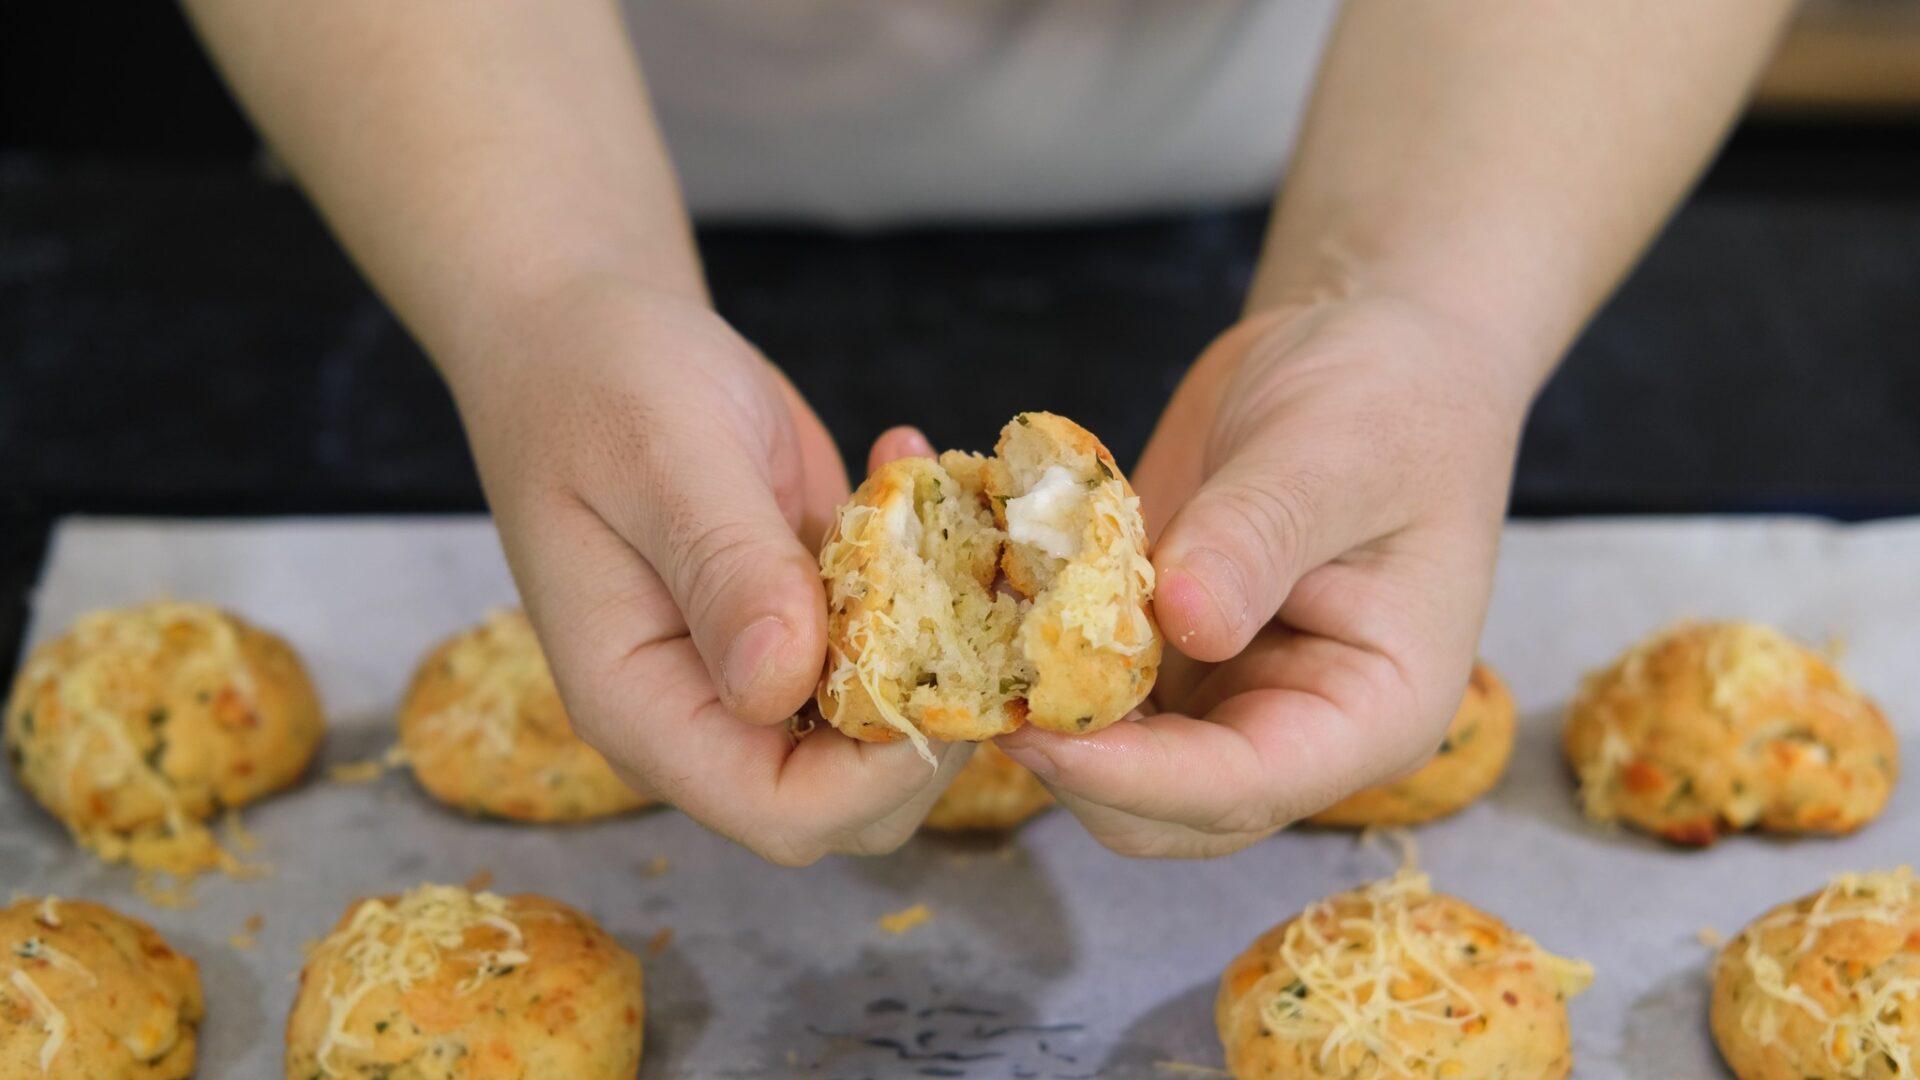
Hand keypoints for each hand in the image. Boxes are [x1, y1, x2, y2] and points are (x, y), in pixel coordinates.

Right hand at [450, 281, 970, 863]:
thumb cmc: (599, 384)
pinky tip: (903, 462)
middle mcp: (705, 711)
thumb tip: (780, 685)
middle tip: (972, 592)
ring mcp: (761, 672)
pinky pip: (896, 642)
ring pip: (888, 730)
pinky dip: (931, 574)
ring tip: (936, 508)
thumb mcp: (663, 458)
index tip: (943, 675)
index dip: (875, 775)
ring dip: (946, 638)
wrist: (586, 331)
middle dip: (935, 722)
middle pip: (851, 801)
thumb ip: (725, 571)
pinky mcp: (809, 621)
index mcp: (642, 704)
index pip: (776, 810)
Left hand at [995, 295, 1534, 855]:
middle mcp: (1291, 726)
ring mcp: (1218, 695)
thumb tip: (1185, 624)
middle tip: (971, 680)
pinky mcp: (1155, 651)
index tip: (1039, 732)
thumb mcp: (1335, 453)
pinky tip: (960, 580)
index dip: (1136, 777)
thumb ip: (1257, 538)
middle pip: (1162, 807)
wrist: (1357, 344)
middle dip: (1067, 760)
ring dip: (1027, 706)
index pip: (1247, 787)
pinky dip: (1016, 647)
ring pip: (1102, 758)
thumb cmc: (1387, 394)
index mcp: (1372, 711)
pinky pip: (1075, 678)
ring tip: (952, 625)